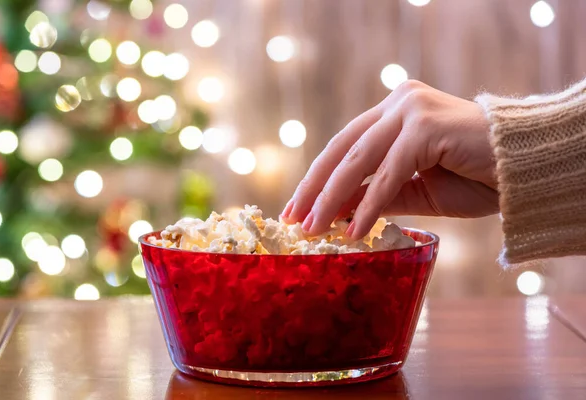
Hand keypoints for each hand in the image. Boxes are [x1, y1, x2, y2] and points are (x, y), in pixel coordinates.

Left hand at [281, 80, 498, 239]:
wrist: (524, 171)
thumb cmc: (474, 178)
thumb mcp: (414, 192)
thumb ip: (375, 196)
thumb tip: (332, 212)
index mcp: (394, 112)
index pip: (344, 146)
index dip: (317, 179)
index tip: (295, 208)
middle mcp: (399, 103)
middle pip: (342, 149)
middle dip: (314, 188)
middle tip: (292, 220)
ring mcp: (411, 109)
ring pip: (359, 160)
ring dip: (333, 199)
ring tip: (313, 230)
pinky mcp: (425, 126)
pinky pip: (389, 173)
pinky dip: (369, 204)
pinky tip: (353, 231)